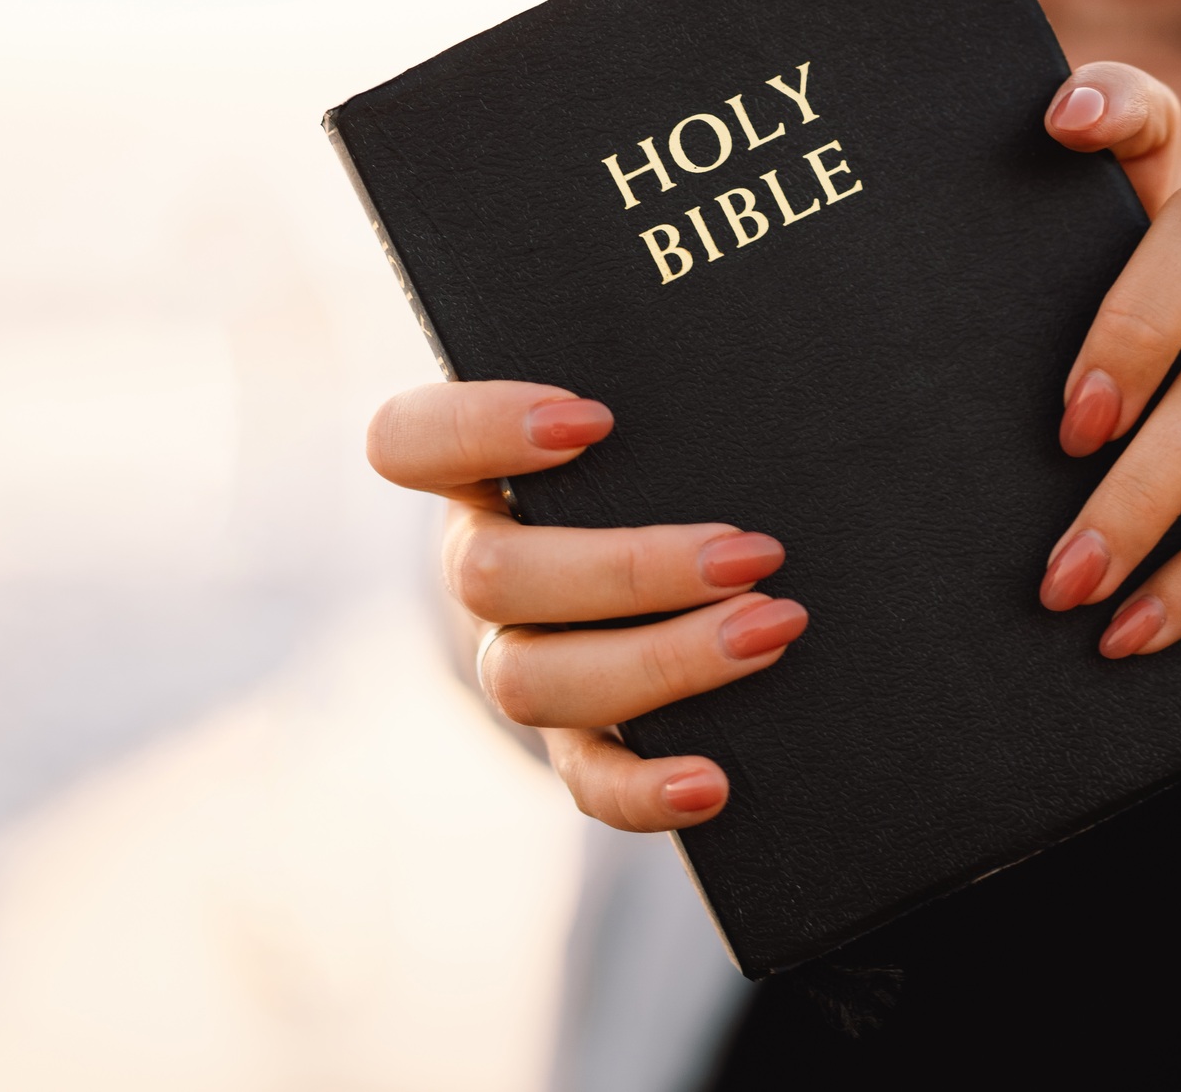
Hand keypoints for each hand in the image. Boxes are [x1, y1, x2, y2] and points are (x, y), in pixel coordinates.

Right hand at [366, 381, 806, 831]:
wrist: (640, 583)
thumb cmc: (652, 470)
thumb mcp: (639, 427)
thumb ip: (660, 397)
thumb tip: (763, 390)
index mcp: (475, 475)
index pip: (409, 440)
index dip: (479, 430)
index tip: (594, 419)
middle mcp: (477, 567)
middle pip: (491, 577)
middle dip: (631, 568)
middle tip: (753, 552)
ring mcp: (513, 660)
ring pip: (532, 681)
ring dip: (661, 661)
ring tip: (772, 629)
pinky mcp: (570, 740)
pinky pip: (584, 780)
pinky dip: (643, 790)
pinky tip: (714, 781)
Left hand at [1037, 62, 1180, 667]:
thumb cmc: (1122, 544)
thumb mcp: (1065, 472)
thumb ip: (1019, 428)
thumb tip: (873, 437)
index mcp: (1163, 280)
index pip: (1158, 148)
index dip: (1121, 107)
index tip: (1052, 123)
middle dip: (1131, 319)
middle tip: (1062, 429)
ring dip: (1141, 490)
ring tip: (1066, 582)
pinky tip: (1131, 633)